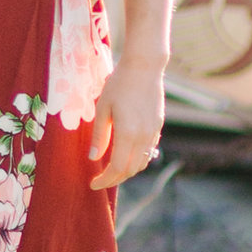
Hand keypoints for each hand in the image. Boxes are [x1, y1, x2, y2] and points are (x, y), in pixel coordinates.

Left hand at [88, 58, 164, 188]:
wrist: (145, 67)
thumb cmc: (118, 84)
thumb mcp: (103, 108)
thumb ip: (100, 135)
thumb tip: (94, 158)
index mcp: (127, 133)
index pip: (117, 168)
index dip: (105, 180)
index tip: (93, 184)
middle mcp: (143, 137)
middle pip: (131, 170)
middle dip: (115, 179)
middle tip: (100, 180)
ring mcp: (153, 133)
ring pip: (142, 163)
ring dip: (127, 171)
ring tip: (111, 170)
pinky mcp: (158, 127)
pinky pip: (148, 152)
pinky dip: (136, 160)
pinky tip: (125, 155)